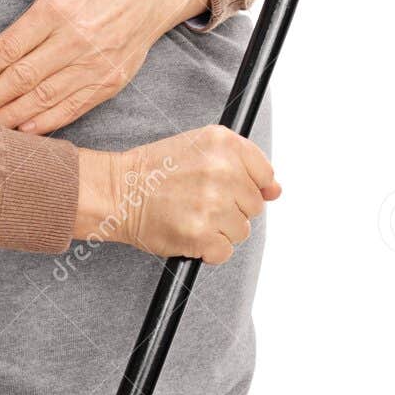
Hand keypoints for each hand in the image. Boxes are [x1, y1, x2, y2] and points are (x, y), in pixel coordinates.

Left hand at [0, 0, 207, 134]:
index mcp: (55, 9)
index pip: (9, 48)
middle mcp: (74, 39)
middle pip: (22, 78)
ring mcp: (93, 64)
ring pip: (44, 98)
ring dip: (10, 117)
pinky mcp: (108, 82)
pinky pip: (72, 108)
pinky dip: (47, 123)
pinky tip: (23, 131)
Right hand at [76, 126, 280, 263]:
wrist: (118, 191)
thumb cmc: (155, 170)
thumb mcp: (200, 148)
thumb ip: (243, 164)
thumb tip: (276, 191)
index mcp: (224, 143)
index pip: (264, 174)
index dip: (246, 186)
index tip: (225, 187)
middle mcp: (222, 171)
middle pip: (254, 206)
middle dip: (231, 208)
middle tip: (198, 199)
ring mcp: (213, 204)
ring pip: (240, 231)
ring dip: (218, 230)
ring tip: (190, 214)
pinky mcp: (202, 234)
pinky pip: (224, 252)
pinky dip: (207, 250)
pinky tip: (187, 232)